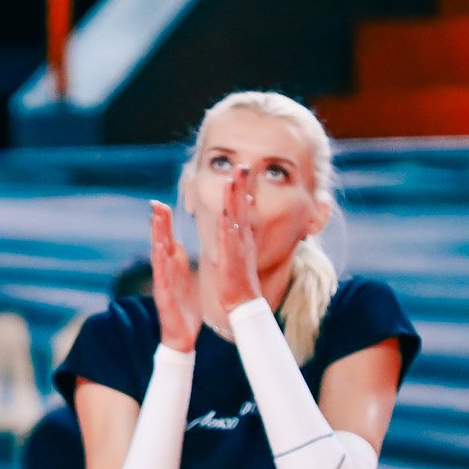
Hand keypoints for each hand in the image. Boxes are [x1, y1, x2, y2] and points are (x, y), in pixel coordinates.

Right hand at [149, 200, 201, 352]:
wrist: (182, 335)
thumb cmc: (183, 307)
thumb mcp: (183, 279)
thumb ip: (177, 261)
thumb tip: (174, 242)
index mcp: (172, 267)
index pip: (165, 239)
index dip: (163, 221)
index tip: (160, 202)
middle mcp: (164, 272)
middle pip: (159, 242)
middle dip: (158, 223)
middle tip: (155, 203)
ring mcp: (162, 283)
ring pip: (158, 256)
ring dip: (156, 237)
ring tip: (156, 220)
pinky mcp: (163, 296)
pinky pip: (161, 276)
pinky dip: (160, 262)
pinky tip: (159, 250)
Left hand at [206, 164, 265, 312]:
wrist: (241, 303)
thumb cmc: (237, 279)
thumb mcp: (236, 251)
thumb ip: (236, 235)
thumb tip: (234, 219)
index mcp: (240, 237)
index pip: (241, 208)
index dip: (240, 189)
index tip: (239, 169)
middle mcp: (241, 240)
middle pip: (242, 208)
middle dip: (241, 187)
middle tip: (242, 166)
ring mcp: (238, 249)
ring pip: (237, 221)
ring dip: (236, 201)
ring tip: (234, 182)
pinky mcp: (232, 262)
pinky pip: (230, 243)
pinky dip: (228, 229)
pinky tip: (226, 216)